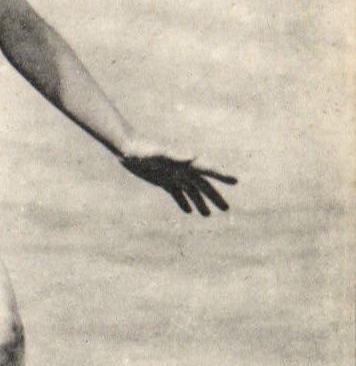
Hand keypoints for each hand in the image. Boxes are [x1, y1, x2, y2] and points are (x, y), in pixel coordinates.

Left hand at [118, 141, 236, 215]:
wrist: (129, 149)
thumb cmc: (143, 150)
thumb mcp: (158, 153)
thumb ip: (174, 155)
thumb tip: (192, 157)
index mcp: (186, 163)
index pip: (208, 169)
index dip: (222, 175)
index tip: (235, 180)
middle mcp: (183, 170)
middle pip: (203, 185)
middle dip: (214, 197)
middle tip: (226, 209)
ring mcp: (174, 176)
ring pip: (191, 192)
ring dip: (200, 203)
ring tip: (208, 215)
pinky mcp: (164, 181)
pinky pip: (177, 194)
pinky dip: (183, 202)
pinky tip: (188, 211)